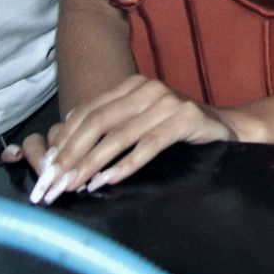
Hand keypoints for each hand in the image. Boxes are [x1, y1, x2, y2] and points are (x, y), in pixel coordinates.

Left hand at [16, 77, 237, 204]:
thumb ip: (106, 128)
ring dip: (92, 164)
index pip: (87, 112)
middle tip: (52, 185)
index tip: (46, 171)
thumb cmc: (175, 132)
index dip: (64, 142)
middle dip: (71, 156)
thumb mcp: (137, 125)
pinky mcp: (186, 117)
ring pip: (120, 135)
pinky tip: (107, 181)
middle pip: (98, 122)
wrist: (226, 128)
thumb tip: (60, 142)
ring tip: (73, 187)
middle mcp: (148, 88)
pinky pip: (149, 144)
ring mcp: (168, 101)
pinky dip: (125, 165)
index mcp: (132, 86)